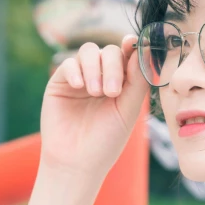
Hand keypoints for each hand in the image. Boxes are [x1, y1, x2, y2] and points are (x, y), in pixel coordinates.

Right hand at [39, 34, 148, 179]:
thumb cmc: (106, 141)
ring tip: (96, 93)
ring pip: (89, 52)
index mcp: (123, 84)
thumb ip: (137, 81)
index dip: (131, 46)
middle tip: (112, 92)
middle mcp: (102, 78)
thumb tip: (144, 50)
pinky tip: (79, 87)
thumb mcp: (128, 111)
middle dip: (113, 67)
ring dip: (95, 68)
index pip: (128, 57)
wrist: (77, 162)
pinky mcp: (60, 83)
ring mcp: (81, 79)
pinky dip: (76, 71)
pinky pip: (68, 63)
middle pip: (109, 52)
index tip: (132, 42)